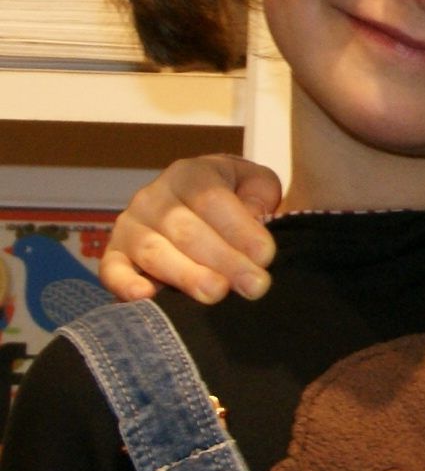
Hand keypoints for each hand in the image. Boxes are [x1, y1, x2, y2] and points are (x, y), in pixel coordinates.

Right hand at [101, 155, 281, 303]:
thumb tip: (253, 219)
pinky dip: (124, 283)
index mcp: (190, 174)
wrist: (198, 202)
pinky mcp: (114, 254)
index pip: (212, 200)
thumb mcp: (254, 184)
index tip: (266, 256)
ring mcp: (129, 226)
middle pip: (186, 230)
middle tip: (254, 286)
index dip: (239, 229)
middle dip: (224, 260)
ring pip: (154, 252)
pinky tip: (147, 296)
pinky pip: (112, 269)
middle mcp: (153, 197)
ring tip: (216, 293)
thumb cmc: (235, 196)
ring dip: (187, 276)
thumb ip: (258, 196)